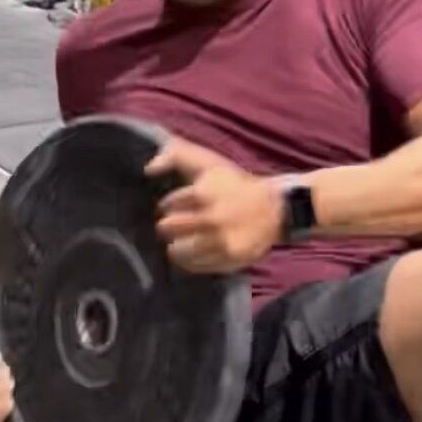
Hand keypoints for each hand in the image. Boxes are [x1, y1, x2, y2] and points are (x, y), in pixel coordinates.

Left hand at [146, 137, 282, 273]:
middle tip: (177, 223)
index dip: (169, 204)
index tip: (176, 204)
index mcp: (203, 194)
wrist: (274, 209)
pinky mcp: (227, 261)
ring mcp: (219, 244)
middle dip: (169, 225)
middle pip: (167, 229)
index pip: (166, 205)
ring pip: (177, 251)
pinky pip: (195, 266)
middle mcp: (210, 221)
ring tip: (184, 239)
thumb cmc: (236, 184)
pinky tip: (197, 250)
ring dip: (177, 245)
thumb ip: (176, 155)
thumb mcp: (209, 162)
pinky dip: (191, 260)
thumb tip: (148, 169)